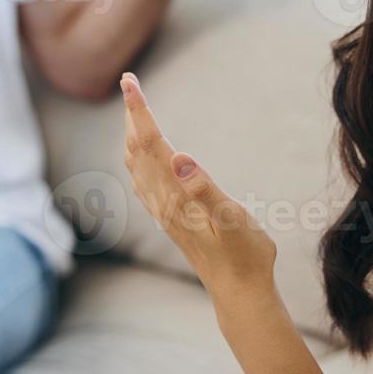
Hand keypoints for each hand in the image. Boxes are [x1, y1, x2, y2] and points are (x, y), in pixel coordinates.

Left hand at [120, 72, 277, 299]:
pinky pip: (144, 182)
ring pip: (137, 165)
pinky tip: (142, 159)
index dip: (140, 110)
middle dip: (132, 114)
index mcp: (177, 195)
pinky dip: (138, 158)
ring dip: (132, 134)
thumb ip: (204, 189)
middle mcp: (164, 202)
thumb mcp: (232, 219)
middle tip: (128, 81)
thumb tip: (179, 157)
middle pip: (138, 149)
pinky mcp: (172, 219)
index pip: (152, 143)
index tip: (130, 80)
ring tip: (132, 111)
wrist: (240, 293)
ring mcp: (165, 212)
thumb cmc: (244, 255)